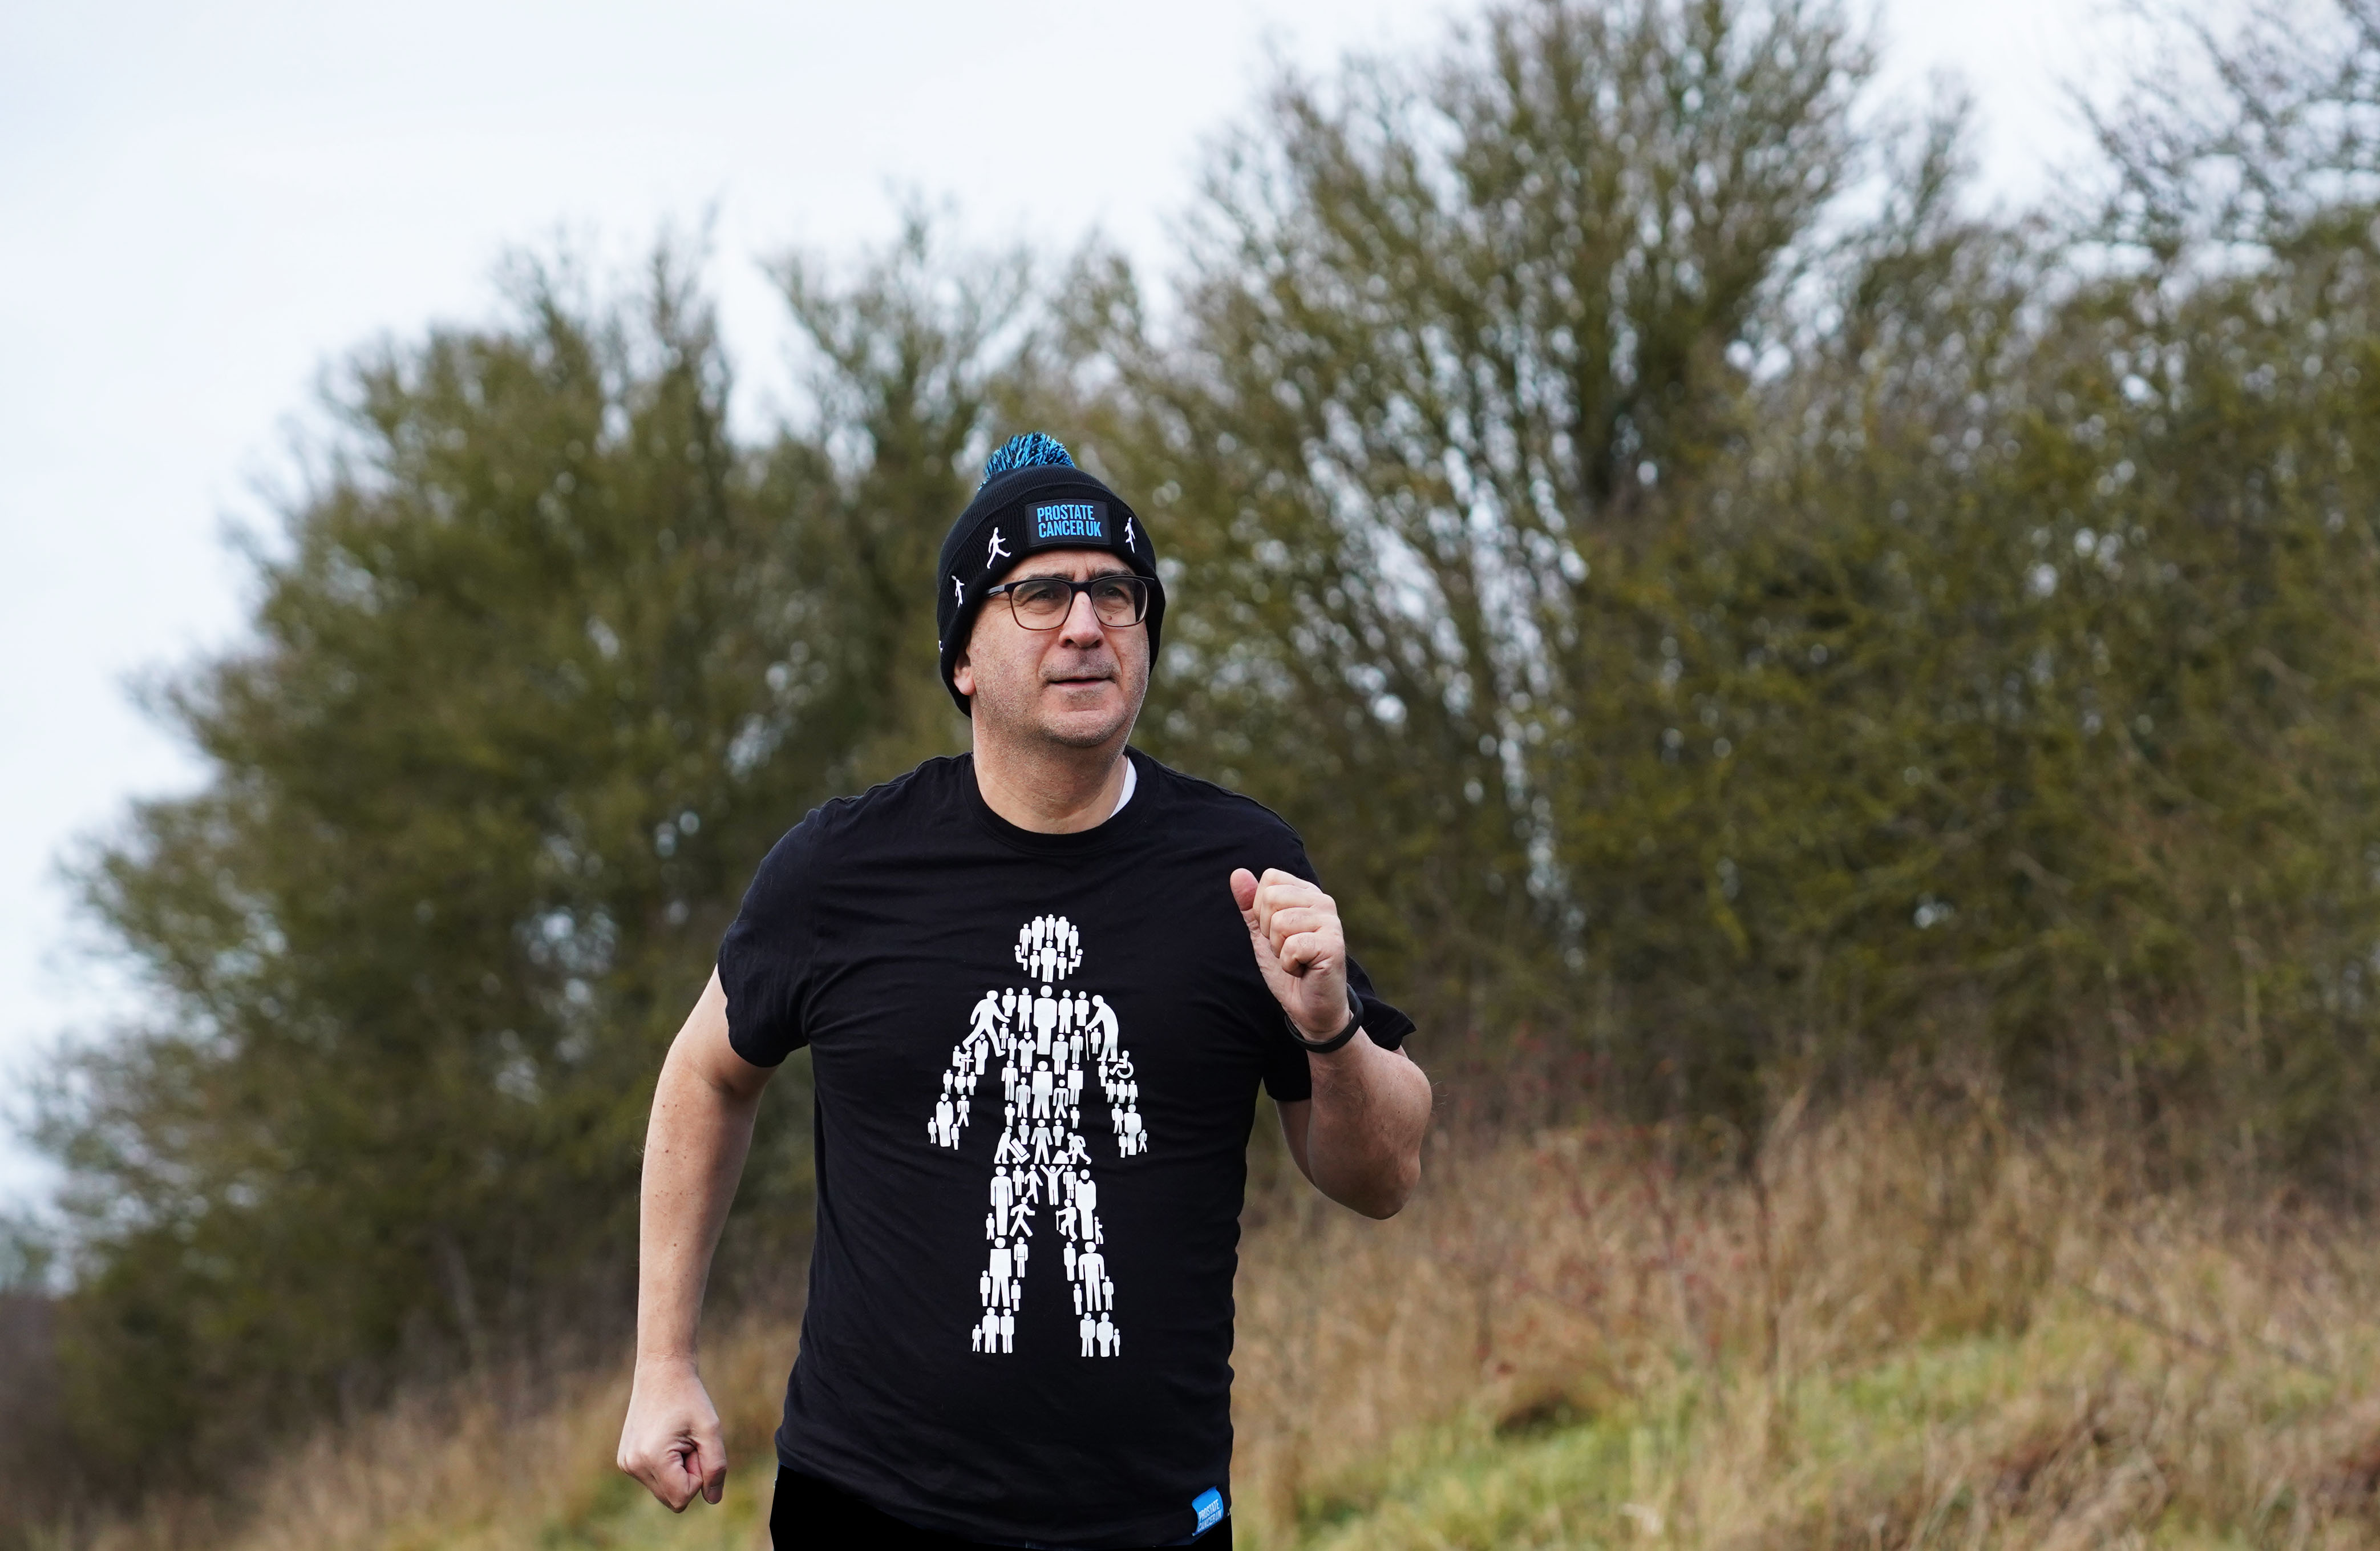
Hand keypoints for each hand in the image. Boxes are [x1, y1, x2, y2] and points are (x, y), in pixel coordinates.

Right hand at [617, 1357, 727, 1510]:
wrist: (661, 1372)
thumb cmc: (689, 1398)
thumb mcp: (711, 1430)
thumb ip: (716, 1467)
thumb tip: (713, 1500)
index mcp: (651, 1458)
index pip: (683, 1497)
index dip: (698, 1476)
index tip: (696, 1446)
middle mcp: (632, 1465)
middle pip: (672, 1498)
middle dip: (687, 1475)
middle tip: (688, 1442)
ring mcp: (625, 1463)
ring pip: (663, 1491)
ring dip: (677, 1471)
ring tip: (677, 1439)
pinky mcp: (625, 1460)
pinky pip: (653, 1479)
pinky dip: (665, 1466)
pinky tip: (665, 1439)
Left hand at [1231, 867, 1352, 1040]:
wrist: (1310, 1006)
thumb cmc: (1288, 967)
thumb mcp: (1262, 933)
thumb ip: (1249, 904)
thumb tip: (1237, 872)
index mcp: (1306, 893)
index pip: (1270, 879)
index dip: (1262, 910)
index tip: (1277, 932)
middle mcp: (1323, 901)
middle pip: (1271, 898)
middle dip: (1268, 931)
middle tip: (1286, 948)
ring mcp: (1331, 922)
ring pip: (1279, 923)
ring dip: (1279, 950)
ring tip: (1296, 959)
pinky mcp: (1333, 944)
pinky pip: (1292, 946)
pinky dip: (1289, 964)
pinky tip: (1303, 969)